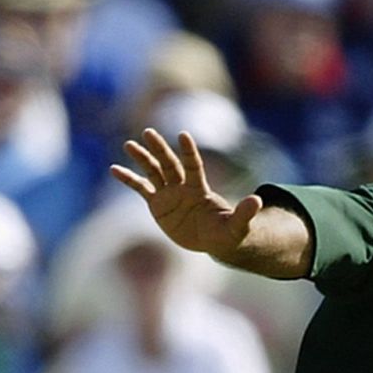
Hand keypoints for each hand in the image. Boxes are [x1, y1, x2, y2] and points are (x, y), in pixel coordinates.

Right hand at [111, 129, 264, 261]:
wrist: (213, 240)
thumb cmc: (227, 232)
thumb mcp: (237, 226)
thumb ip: (245, 213)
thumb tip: (258, 201)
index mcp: (200, 189)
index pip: (193, 166)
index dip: (188, 152)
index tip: (183, 135)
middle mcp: (182, 187)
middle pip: (169, 164)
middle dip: (160, 149)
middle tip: (148, 132)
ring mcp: (168, 194)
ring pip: (153, 171)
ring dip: (141, 159)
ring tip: (129, 144)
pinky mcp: (157, 204)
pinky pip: (141, 188)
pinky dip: (128, 179)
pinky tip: (114, 168)